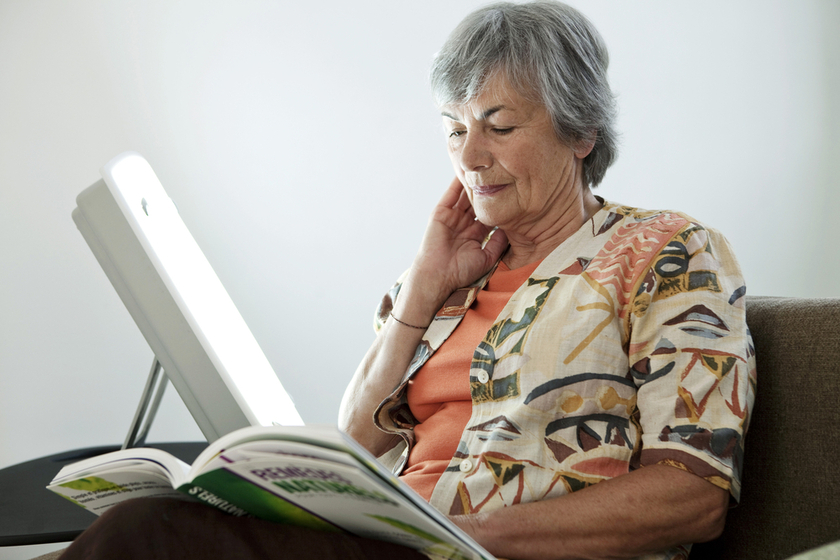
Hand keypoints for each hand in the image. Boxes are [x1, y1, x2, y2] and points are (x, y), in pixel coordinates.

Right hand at [396, 178, 507, 323]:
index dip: (500, 204)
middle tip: (501, 172)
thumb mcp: (487, 257)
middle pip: (478, 201)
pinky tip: (467, 170)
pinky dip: (458, 182)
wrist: (439, 276)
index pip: (490, 214)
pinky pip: (451, 194)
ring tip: (485, 166)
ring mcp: (452, 217)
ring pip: (465, 195)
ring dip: (474, 182)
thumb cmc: (461, 272)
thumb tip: (510, 228)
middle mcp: (464, 223)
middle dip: (488, 189)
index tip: (514, 192)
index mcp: (476, 234)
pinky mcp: (441, 213)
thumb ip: (499, 242)